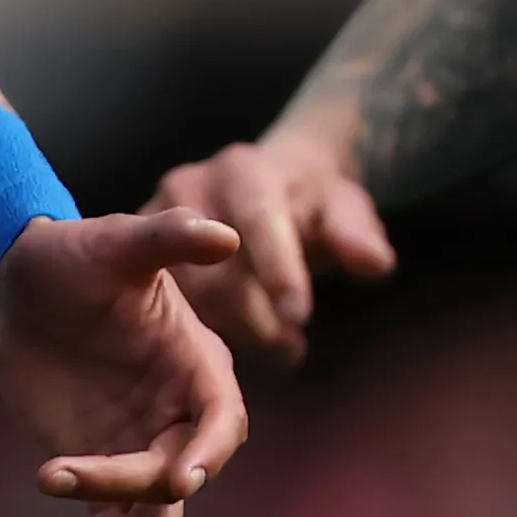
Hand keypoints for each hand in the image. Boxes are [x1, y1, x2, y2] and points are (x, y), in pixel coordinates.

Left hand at [0, 206, 250, 516]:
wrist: (21, 280)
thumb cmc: (75, 254)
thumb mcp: (116, 240)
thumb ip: (168, 238)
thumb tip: (225, 234)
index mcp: (197, 368)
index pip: (222, 422)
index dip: (208, 452)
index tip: (180, 475)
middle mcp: (177, 417)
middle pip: (180, 481)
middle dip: (134, 492)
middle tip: (61, 473)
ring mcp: (140, 449)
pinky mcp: (100, 472)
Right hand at [147, 131, 394, 367]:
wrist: (267, 183)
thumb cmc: (310, 200)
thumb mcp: (344, 208)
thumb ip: (357, 234)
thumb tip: (374, 263)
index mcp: (245, 171)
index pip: (258, 220)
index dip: (278, 269)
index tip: (300, 316)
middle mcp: (190, 187)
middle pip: (214, 268)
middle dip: (257, 317)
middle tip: (293, 346)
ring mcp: (155, 219)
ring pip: (187, 297)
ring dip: (234, 330)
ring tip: (279, 345)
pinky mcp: (141, 252)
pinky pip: (165, 305)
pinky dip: (203, 333)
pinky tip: (238, 342)